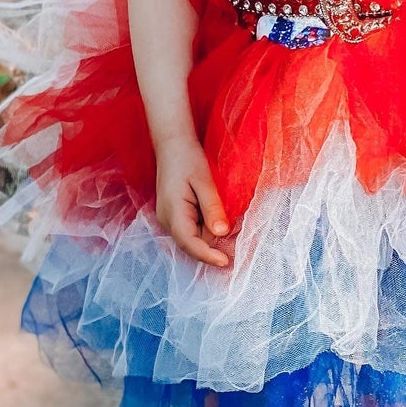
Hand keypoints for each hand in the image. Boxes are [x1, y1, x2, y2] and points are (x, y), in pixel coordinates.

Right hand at [155, 133, 232, 267]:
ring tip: (232, 233)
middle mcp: (167, 220)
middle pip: (192, 244)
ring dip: (211, 238)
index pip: (189, 243)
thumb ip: (212, 207)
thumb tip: (221, 233)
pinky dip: (207, 229)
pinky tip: (220, 222)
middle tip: (238, 249)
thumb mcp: (204, 181)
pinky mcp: (176, 215)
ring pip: (193, 238)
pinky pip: (192, 229)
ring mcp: (170, 218)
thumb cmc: (187, 158)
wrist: (172, 144)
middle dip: (213, 248)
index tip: (226, 262)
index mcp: (172, 212)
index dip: (207, 256)